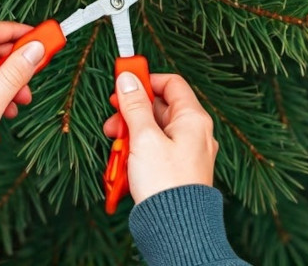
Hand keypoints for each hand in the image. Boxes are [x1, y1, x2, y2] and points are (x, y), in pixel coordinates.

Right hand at [103, 72, 218, 204]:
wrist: (175, 227)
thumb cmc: (166, 183)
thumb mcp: (144, 138)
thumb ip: (134, 106)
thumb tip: (128, 80)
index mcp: (193, 119)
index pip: (171, 83)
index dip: (146, 80)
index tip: (123, 82)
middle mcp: (194, 133)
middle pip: (159, 108)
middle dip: (132, 113)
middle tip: (113, 120)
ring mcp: (187, 153)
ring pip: (154, 131)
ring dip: (131, 134)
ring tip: (116, 147)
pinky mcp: (177, 170)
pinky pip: (156, 150)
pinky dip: (139, 152)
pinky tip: (125, 162)